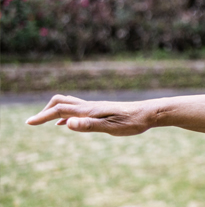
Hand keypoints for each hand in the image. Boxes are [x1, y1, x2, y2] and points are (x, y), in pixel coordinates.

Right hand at [25, 95, 154, 135]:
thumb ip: (88, 126)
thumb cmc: (133, 122)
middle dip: (45, 110)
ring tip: (45, 120)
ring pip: (70, 104)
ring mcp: (97, 107)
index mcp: (90, 110)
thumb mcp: (111, 127)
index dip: (42, 116)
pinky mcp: (103, 110)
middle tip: (34, 122)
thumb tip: (66, 123)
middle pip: (61, 102)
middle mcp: (91, 106)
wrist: (151, 113)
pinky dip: (66, 114)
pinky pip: (79, 110)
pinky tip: (68, 123)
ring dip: (55, 110)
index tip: (28, 123)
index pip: (60, 110)